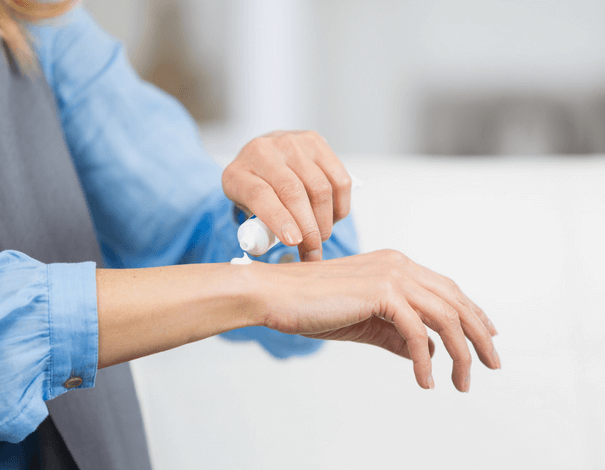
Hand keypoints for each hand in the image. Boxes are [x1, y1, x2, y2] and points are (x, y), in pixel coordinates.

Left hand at [222, 130, 351, 260]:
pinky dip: (339, 206)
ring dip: (324, 220)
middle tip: (313, 250)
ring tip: (320, 237)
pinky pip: (339, 180)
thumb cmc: (256, 188)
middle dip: (308, 228)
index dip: (279, 220)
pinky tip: (330, 217)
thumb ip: (261, 229)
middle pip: (292, 192)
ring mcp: (292, 143)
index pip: (260, 195)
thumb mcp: (246, 209)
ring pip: (319, 188)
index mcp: (239, 172)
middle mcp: (264, 151)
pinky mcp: (316, 142)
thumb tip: (290, 247)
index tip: (295, 241)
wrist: (264, 155)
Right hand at [252, 249, 499, 391]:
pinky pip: (416, 332)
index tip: (488, 337)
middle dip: (479, 336)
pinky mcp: (381, 292)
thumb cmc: (312, 305)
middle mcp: (399, 265)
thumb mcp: (365, 323)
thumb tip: (426, 352)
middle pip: (455, 301)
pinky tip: (426, 381)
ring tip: (462, 382)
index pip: (447, 289)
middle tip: (491, 365)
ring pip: (445, 317)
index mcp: (396, 266)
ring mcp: (392, 275)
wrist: (277, 295)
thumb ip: (396, 335)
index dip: (473, 313)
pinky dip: (425, 361)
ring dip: (460, 353)